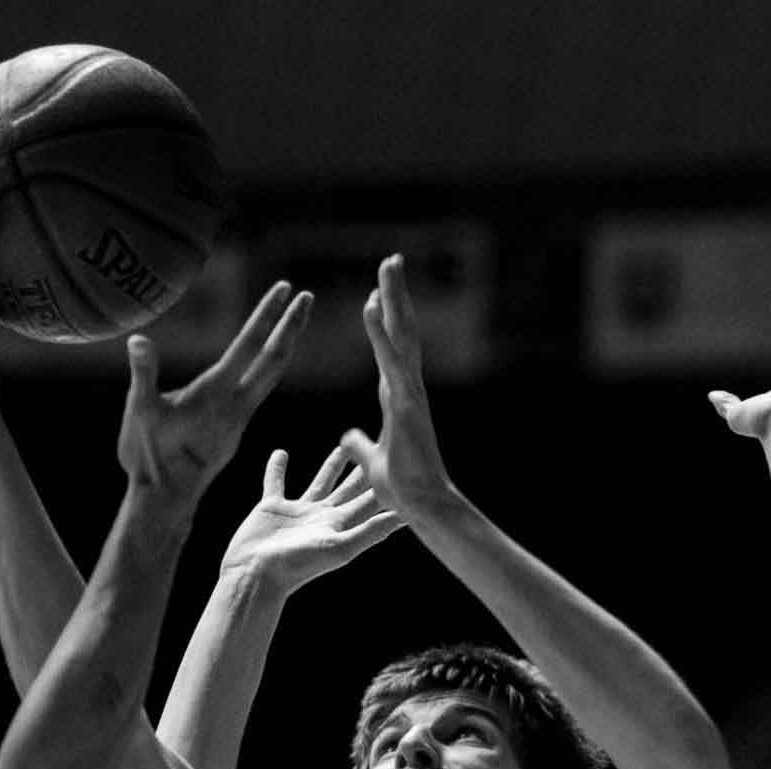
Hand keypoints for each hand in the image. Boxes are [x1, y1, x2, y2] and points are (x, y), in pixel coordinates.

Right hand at [116, 282, 313, 505]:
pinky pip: (260, 392)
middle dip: (291, 326)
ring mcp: (238, 418)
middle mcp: (235, 404)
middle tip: (307, 296)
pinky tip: (269, 362)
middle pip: (273, 360)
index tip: (285, 288)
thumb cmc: (148, 456)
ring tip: (294, 321)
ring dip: (285, 346)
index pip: (248, 347)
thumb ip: (144, 374)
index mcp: (215, 394)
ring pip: (270, 376)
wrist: (166, 499)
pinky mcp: (235, 429)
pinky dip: (270, 368)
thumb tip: (139, 340)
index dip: (266, 316)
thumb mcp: (140, 412)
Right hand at [220, 444, 402, 594]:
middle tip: (380, 447)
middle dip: (365, 470)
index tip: (399, 464)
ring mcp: (298, 512)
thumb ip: (370, 531)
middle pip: (351, 489)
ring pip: (321, 482)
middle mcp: (322, 518)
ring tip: (344, 446)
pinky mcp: (271, 508)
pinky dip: (277, 468)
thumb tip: (404, 517)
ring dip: (332, 466)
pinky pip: (276, 482)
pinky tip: (281, 453)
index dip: (384, 484)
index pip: (369, 501)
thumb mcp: (339, 547)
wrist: (256, 574)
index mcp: (340, 526)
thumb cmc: (298, 564)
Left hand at [340, 255, 454, 515]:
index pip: (387, 352)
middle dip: (395, 296)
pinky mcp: (405, 403)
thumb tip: (348, 437)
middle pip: (400, 333)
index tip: (375, 296)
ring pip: (401, 336)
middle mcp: (407, 389)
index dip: (381, 324)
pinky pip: (390, 360)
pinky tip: (372, 306)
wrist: (422, 505)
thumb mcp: (371, 461)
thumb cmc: (402, 488)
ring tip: (389, 264)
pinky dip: (380, 333)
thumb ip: (360, 445)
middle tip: (391, 260)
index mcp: (397, 400)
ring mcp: (409, 393)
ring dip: (394, 299)